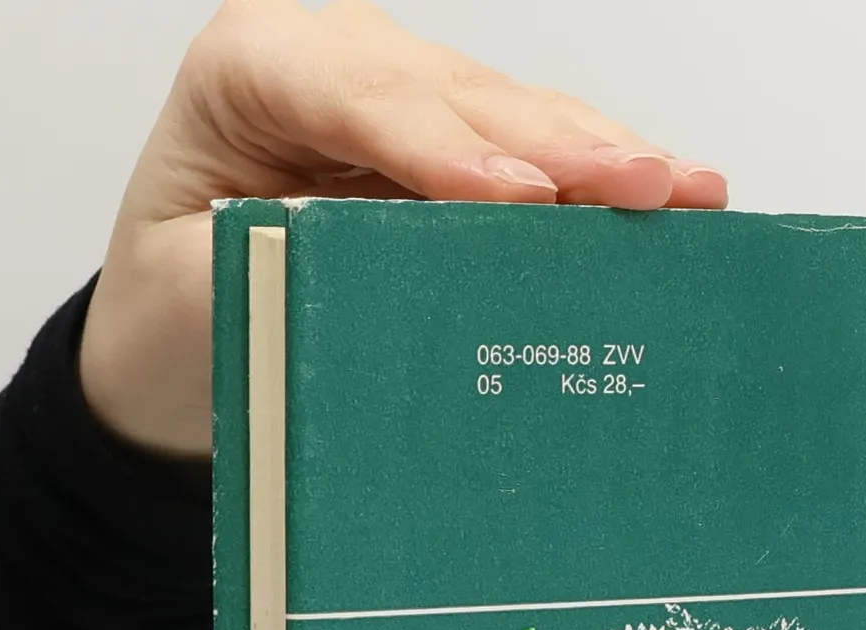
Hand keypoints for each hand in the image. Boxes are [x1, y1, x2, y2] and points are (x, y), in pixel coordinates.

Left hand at [79, 0, 728, 457]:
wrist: (178, 335)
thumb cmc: (183, 313)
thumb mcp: (204, 300)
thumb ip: (285, 272)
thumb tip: (399, 275)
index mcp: (250, 71)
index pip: (355, 97)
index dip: (442, 147)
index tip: (515, 199)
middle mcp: (335, 59)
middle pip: (457, 95)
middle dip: (555, 146)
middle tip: (643, 191)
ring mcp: (405, 93)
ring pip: (513, 113)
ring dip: (604, 158)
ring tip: (687, 194)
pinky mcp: (454, 140)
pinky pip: (533, 150)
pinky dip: (601, 179)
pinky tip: (675, 195)